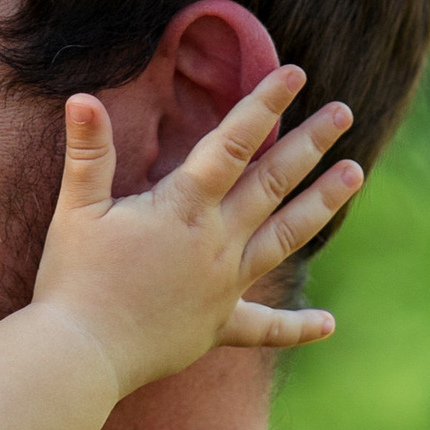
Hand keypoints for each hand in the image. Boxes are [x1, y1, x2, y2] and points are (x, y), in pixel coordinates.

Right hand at [31, 72, 359, 392]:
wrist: (81, 355)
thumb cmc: (73, 281)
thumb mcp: (76, 210)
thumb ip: (88, 152)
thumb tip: (81, 96)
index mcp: (183, 209)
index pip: (232, 144)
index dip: (263, 105)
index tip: (294, 74)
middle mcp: (216, 242)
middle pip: (273, 183)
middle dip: (310, 144)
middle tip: (344, 113)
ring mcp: (223, 286)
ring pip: (285, 238)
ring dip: (322, 203)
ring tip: (356, 173)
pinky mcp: (216, 327)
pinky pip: (263, 329)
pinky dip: (296, 328)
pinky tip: (328, 324)